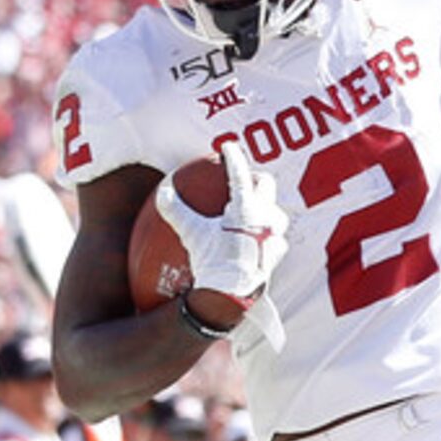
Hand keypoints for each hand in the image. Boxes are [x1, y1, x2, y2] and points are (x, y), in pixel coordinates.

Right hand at [166, 142, 287, 310]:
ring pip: (276, 213)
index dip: (232, 157)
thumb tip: (162, 193)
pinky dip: (268, 238)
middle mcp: (265, 216)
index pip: (238, 173)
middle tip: (248, 179)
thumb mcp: (191, 234)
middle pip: (266, 185)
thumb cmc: (211, 261)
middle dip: (257, 179)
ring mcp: (274, 234)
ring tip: (257, 213)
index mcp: (244, 206)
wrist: (230, 293)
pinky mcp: (278, 253)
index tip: (228, 148)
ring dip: (267, 210)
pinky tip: (260, 243)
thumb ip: (176, 211)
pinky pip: (276, 240)